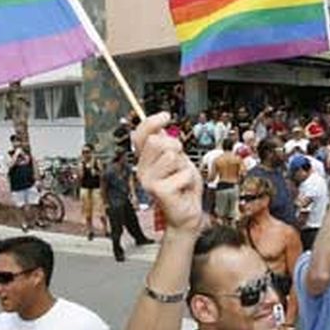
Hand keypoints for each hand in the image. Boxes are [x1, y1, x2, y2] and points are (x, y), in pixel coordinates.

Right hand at [133, 113, 203, 233]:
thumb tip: (161, 127)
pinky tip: (183, 189)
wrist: (186, 214)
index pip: (140, 135)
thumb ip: (168, 146)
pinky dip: (189, 179)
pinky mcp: (159, 191)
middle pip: (157, 141)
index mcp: (145, 160)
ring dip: (184, 165)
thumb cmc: (183, 187)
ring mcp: (148, 181)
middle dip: (175, 146)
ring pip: (171, 155)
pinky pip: (182, 172)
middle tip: (180, 163)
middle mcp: (142, 169)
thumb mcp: (178, 160)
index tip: (166, 115)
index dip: (152, 122)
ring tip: (181, 178)